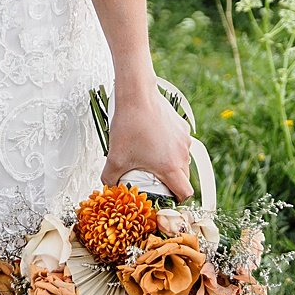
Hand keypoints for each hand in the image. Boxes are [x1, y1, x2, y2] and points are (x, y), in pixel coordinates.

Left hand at [103, 78, 193, 199]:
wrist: (137, 95)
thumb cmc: (129, 125)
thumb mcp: (115, 157)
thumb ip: (109, 178)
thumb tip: (108, 187)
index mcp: (170, 166)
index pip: (185, 192)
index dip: (177, 199)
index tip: (165, 197)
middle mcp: (182, 154)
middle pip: (184, 177)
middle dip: (171, 182)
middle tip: (153, 180)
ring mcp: (184, 139)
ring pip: (182, 159)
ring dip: (171, 163)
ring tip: (151, 158)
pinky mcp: (181, 126)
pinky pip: (179, 143)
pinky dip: (170, 146)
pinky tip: (152, 139)